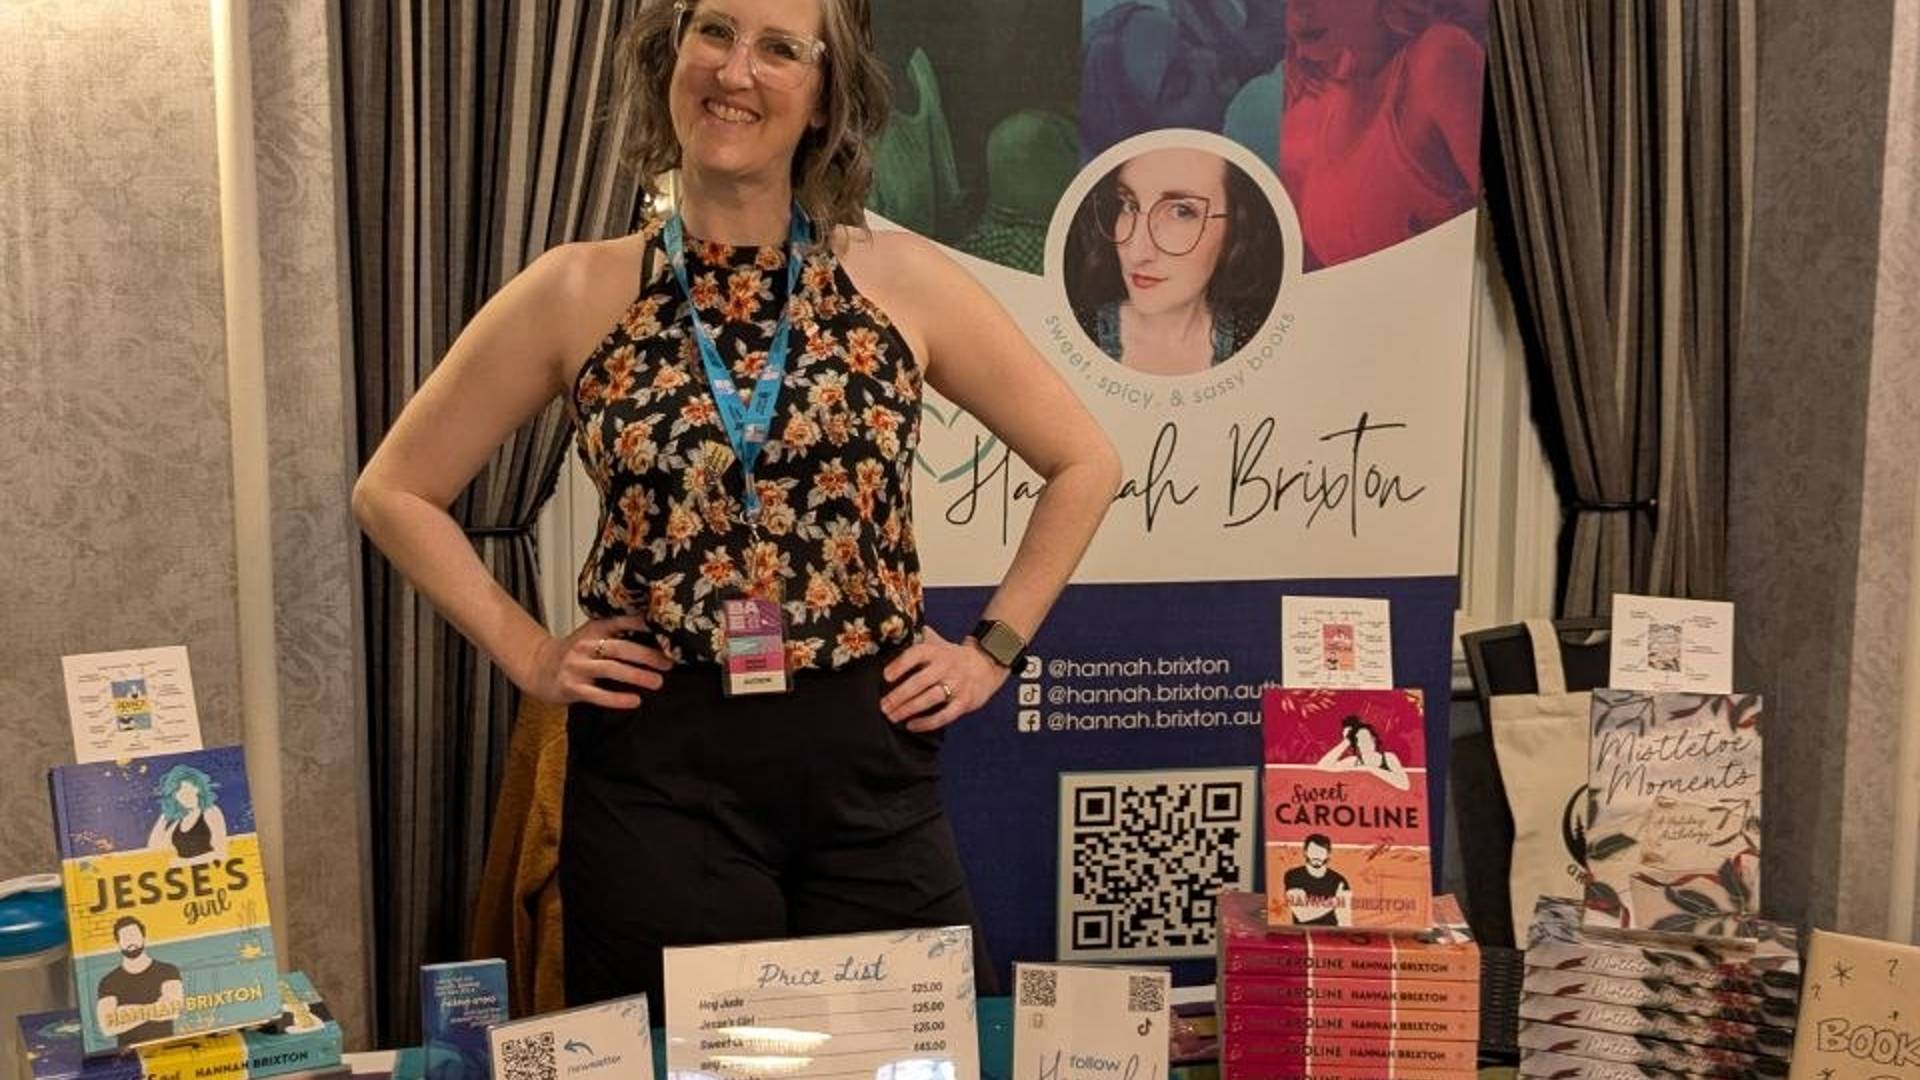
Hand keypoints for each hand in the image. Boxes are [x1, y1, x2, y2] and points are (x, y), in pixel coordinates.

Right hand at [524, 615, 671, 708]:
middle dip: (647, 655)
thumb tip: (657, 639)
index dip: (643, 625)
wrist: (538, 667)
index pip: (621, 622)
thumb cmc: (574, 653)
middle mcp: (585, 645)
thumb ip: (617, 635)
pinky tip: (634, 701)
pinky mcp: (571, 687)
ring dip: (636, 676)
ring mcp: (577, 666)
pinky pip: (597, 694)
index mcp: (594, 629)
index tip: (666, 632)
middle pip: (620, 648)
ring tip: (657, 682)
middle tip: (668, 663)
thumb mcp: (592, 636)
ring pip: (611, 669)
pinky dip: (617, 698)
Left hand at [879, 626, 1010, 731]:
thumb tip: (896, 629)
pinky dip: (927, 723)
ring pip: (929, 699)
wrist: (987, 665)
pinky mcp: (965, 702)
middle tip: (883, 706)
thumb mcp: (939, 643)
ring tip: (893, 717)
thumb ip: (919, 639)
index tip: (885, 676)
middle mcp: (946, 667)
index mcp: (937, 652)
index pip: (916, 654)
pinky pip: (944, 715)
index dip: (899, 665)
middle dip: (898, 695)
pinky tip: (912, 725)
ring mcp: (957, 685)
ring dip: (909, 709)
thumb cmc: (954, 657)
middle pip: (919, 682)